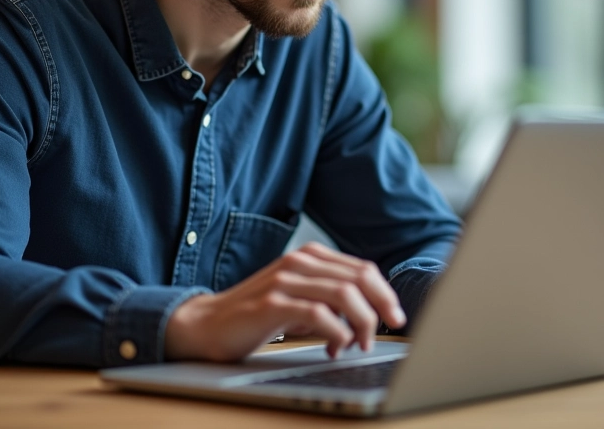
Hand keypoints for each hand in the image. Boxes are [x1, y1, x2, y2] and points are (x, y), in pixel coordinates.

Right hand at [164, 241, 405, 361]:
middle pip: (358, 277)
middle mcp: (300, 262)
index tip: (396, 316)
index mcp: (310, 257)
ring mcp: (286, 280)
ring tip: (362, 343)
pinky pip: (318, 314)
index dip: (385, 292)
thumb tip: (370, 316)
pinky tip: (337, 347)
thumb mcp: (300, 300)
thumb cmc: (258, 314)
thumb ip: (331, 300)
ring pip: (343, 293)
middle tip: (391, 328)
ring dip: (362, 321)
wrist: (207, 323)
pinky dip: (337, 332)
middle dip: (382, 305)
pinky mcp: (272, 303)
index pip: (362, 268)